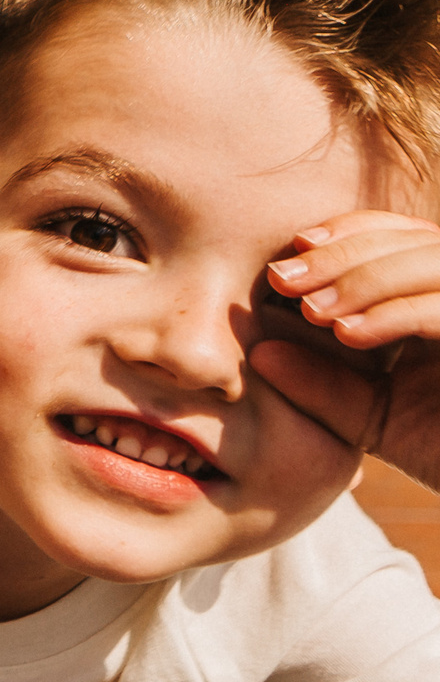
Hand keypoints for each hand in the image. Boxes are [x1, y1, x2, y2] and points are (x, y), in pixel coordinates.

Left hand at [254, 211, 439, 487]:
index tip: (289, 255)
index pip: (394, 236)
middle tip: (285, 279)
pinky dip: (398, 312)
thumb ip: (320, 386)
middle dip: (342, 255)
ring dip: (366, 278)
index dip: (344, 235)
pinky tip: (350, 333)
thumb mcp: (368, 414)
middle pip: (411, 240)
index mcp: (434, 296)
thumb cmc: (437, 446)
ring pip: (433, 261)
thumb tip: (259, 353)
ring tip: (314, 310)